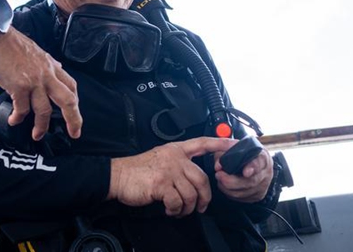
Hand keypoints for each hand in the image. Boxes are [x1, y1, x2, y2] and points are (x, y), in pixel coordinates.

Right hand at [0, 27, 80, 140]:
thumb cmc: (10, 42)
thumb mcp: (35, 51)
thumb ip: (45, 63)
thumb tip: (54, 69)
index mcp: (51, 65)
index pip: (71, 85)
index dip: (76, 102)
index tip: (75, 113)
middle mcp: (46, 74)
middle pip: (68, 100)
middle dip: (73, 119)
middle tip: (74, 132)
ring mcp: (34, 81)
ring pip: (45, 110)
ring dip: (41, 126)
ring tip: (37, 135)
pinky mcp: (18, 86)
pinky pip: (22, 109)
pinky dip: (18, 117)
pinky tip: (14, 120)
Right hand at [108, 137, 233, 216]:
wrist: (118, 176)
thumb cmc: (138, 170)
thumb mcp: (160, 158)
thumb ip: (178, 163)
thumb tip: (194, 180)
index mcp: (176, 150)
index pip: (202, 143)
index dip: (220, 145)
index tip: (234, 145)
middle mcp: (175, 158)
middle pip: (202, 178)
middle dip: (205, 198)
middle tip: (201, 207)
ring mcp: (169, 170)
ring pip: (192, 194)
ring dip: (188, 208)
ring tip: (179, 210)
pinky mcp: (162, 184)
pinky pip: (178, 202)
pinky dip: (175, 210)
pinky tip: (169, 209)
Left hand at [214, 147, 272, 202]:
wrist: (253, 160)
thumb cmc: (241, 152)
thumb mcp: (233, 147)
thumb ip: (223, 152)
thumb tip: (218, 166)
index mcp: (262, 157)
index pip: (259, 163)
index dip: (252, 168)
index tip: (245, 172)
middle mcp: (266, 172)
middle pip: (251, 182)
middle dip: (231, 181)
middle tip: (218, 175)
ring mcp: (263, 186)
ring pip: (245, 192)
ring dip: (228, 188)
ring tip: (219, 180)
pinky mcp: (258, 196)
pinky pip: (242, 198)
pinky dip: (230, 194)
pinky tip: (225, 186)